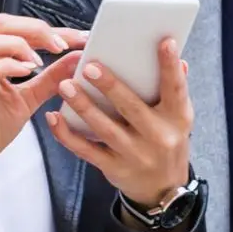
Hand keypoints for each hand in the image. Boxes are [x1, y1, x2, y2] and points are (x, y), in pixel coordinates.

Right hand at [0, 15, 87, 201]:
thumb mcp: (28, 99)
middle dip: (36, 29)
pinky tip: (28, 72)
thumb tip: (77, 58)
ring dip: (20, 45)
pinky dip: (7, 66)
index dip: (51, 29)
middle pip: (1, 23)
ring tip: (42, 60)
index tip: (81, 37)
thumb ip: (51, 79)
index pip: (19, 29)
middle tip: (63, 44)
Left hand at [46, 39, 191, 208]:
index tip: (164, 42)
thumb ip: (175, 89)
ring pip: (104, 128)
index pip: (176, 88)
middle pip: (132, 107)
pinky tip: (53, 117)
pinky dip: (67, 135)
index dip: (170, 65)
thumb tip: (179, 61)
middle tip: (90, 66)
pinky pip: (86, 150)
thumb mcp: (179, 118)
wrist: (164, 190)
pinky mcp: (114, 167)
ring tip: (65, 86)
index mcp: (177, 118)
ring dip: (83, 106)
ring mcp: (135, 154)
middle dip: (110, 86)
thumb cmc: (168, 141)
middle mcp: (158, 136)